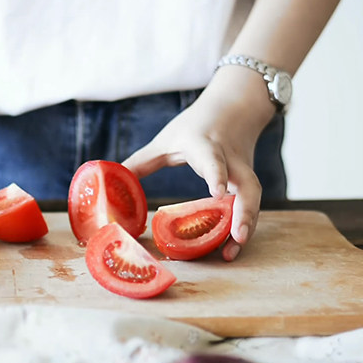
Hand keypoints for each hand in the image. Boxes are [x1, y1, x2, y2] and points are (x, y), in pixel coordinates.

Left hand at [122, 68, 275, 260]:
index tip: (216, 193)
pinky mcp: (248, 182)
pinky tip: (231, 247)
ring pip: (252, 199)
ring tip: (231, 253)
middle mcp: (230, 159)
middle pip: (246, 185)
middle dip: (244, 212)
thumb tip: (110, 184)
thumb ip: (141, 162)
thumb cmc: (195, 126)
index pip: (213, 159)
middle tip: (237, 238)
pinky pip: (250, 206)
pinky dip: (243, 227)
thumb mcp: (165, 140)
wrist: (234, 109)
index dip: (216, 175)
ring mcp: (243, 171)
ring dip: (246, 225)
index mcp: (205, 145)